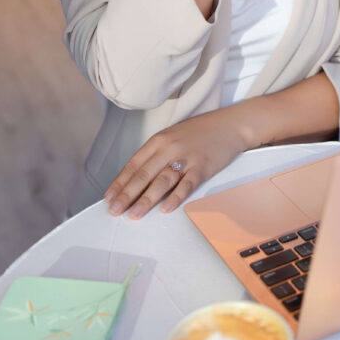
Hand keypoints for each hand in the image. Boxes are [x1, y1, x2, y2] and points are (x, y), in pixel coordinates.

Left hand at [103, 109, 246, 219]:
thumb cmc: (200, 133)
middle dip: (126, 195)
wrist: (230, 125)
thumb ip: (156, 155)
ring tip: (134, 214)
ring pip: (161, 181)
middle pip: (143, 175)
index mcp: (158, 141)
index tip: (109, 199)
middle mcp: (169, 148)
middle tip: (115, 211)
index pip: (133, 165)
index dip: (119, 183)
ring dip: (146, 199)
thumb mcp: (172, 137)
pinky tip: (165, 208)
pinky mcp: (203, 166)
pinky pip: (187, 184)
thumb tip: (137, 179)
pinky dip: (175, 197)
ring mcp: (186, 157)